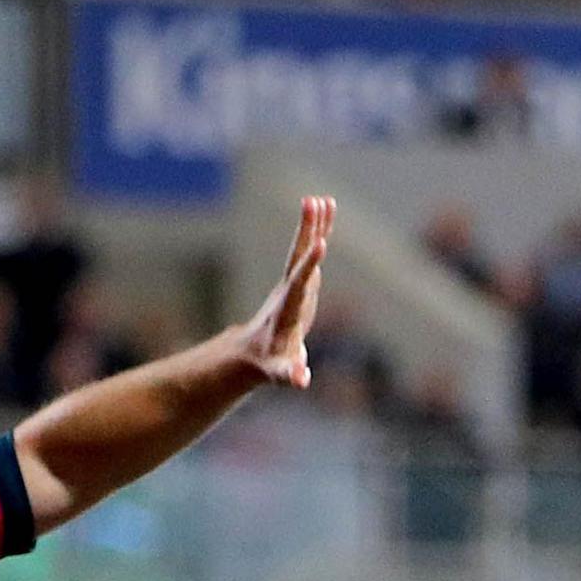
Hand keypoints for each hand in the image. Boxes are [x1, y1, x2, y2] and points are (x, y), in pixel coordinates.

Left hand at [235, 195, 336, 388]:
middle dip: (307, 232)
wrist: (254, 352)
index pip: (299, 283)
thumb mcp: (278, 373)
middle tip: (313, 203)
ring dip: (314, 225)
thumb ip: (289, 375)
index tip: (321, 243)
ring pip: (303, 250)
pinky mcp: (300, 282)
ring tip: (323, 199)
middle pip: (298, 257)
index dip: (309, 265)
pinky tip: (326, 215)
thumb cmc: (269, 364)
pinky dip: (319, 233)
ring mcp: (293, 284)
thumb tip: (301, 380)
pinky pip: (310, 253)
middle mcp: (289, 290)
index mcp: (287, 309)